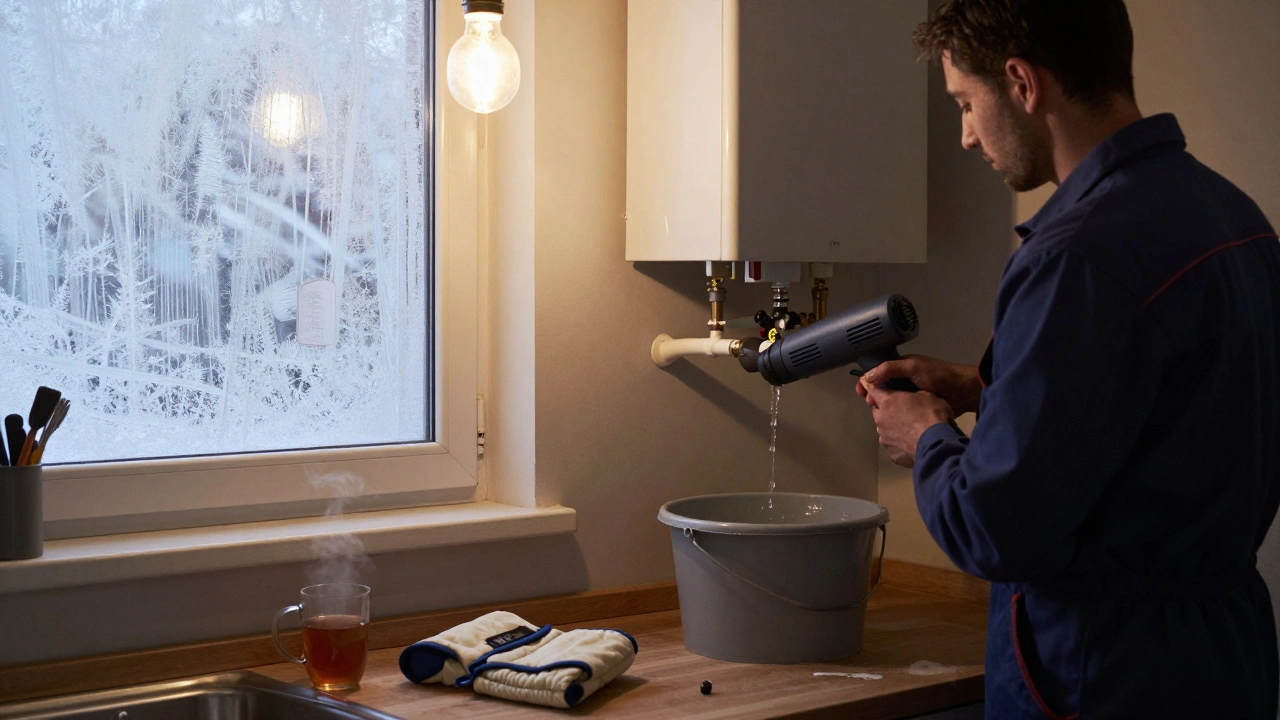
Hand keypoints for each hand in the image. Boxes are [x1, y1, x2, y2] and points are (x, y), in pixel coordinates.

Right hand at [854, 354, 981, 414]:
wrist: (963, 392)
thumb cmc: (939, 375)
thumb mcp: (913, 367)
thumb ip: (890, 369)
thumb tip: (867, 377)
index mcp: (901, 368)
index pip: (879, 373)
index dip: (868, 381)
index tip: (860, 391)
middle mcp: (904, 381)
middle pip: (882, 389)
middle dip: (874, 395)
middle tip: (872, 403)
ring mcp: (910, 395)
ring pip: (891, 401)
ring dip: (883, 406)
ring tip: (880, 412)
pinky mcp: (917, 408)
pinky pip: (901, 411)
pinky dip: (895, 414)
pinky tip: (891, 420)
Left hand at [862, 378, 954, 467]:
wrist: (935, 444)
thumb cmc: (931, 415)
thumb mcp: (927, 395)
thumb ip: (913, 394)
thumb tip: (912, 396)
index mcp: (887, 402)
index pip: (873, 391)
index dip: (876, 390)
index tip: (879, 390)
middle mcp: (880, 420)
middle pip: (878, 412)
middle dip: (886, 411)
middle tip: (902, 412)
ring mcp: (884, 438)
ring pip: (884, 430)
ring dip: (892, 428)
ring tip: (909, 430)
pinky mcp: (891, 454)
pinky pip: (893, 446)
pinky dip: (900, 444)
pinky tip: (912, 443)